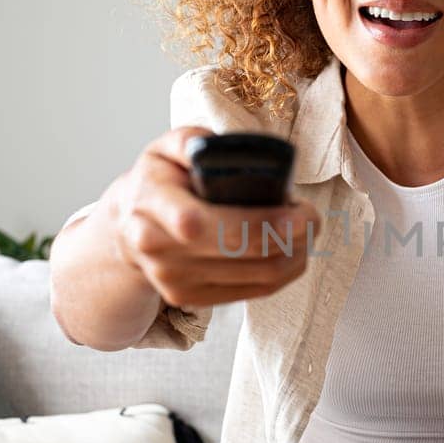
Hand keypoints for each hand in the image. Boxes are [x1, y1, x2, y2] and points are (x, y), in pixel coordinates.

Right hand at [109, 126, 320, 308]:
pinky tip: (294, 250)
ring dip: (296, 253)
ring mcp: (176, 281)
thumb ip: (188, 141)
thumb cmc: (160, 182)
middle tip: (313, 216)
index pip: (200, 222)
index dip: (256, 220)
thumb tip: (210, 148)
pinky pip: (257, 291)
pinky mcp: (194, 300)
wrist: (130, 227)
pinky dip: (286, 271)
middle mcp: (159, 250)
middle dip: (291, 234)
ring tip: (307, 230)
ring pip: (258, 275)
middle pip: (241, 250)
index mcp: (151, 206)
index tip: (295, 208)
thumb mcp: (164, 150)